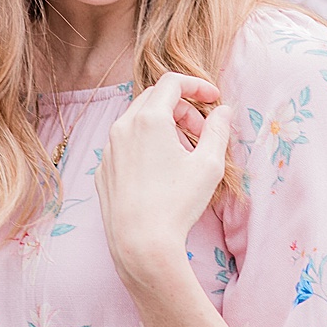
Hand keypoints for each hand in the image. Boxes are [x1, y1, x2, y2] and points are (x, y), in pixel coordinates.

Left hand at [97, 72, 233, 283]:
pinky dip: (146, 144)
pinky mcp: (103, 171)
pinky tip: (161, 171)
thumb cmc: (177, 204)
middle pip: (154, 99)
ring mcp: (109, 150)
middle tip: (202, 129)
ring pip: (137, 121)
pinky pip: (125, 145)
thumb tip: (222, 111)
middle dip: (183, 107)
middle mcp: (122, 128)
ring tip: (184, 151)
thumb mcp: (208, 164)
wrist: (140, 244)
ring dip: (164, 125)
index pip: (172, 82)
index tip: (214, 98)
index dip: (197, 85)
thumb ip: (217, 130)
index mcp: (149, 120)